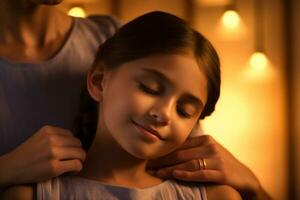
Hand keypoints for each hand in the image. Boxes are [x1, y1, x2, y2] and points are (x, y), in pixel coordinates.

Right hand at [0, 125, 85, 186]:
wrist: (11, 168)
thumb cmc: (28, 154)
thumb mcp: (41, 138)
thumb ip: (56, 136)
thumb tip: (76, 142)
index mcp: (49, 130)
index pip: (71, 135)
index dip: (72, 145)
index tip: (68, 152)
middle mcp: (52, 139)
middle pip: (78, 144)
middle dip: (78, 152)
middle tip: (73, 159)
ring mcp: (53, 153)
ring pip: (80, 154)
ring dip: (80, 160)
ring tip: (73, 164)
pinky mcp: (54, 167)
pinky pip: (76, 165)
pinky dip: (77, 168)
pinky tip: (71, 171)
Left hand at [147, 135, 268, 198]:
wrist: (244, 176)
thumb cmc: (222, 163)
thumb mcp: (209, 151)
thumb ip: (194, 148)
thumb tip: (171, 150)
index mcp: (205, 140)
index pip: (180, 146)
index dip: (164, 152)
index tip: (151, 157)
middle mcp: (210, 147)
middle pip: (181, 153)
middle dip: (163, 160)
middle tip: (149, 165)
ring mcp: (216, 159)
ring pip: (188, 163)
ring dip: (171, 168)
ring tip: (157, 172)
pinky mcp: (221, 172)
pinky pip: (200, 173)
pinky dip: (187, 174)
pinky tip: (175, 175)